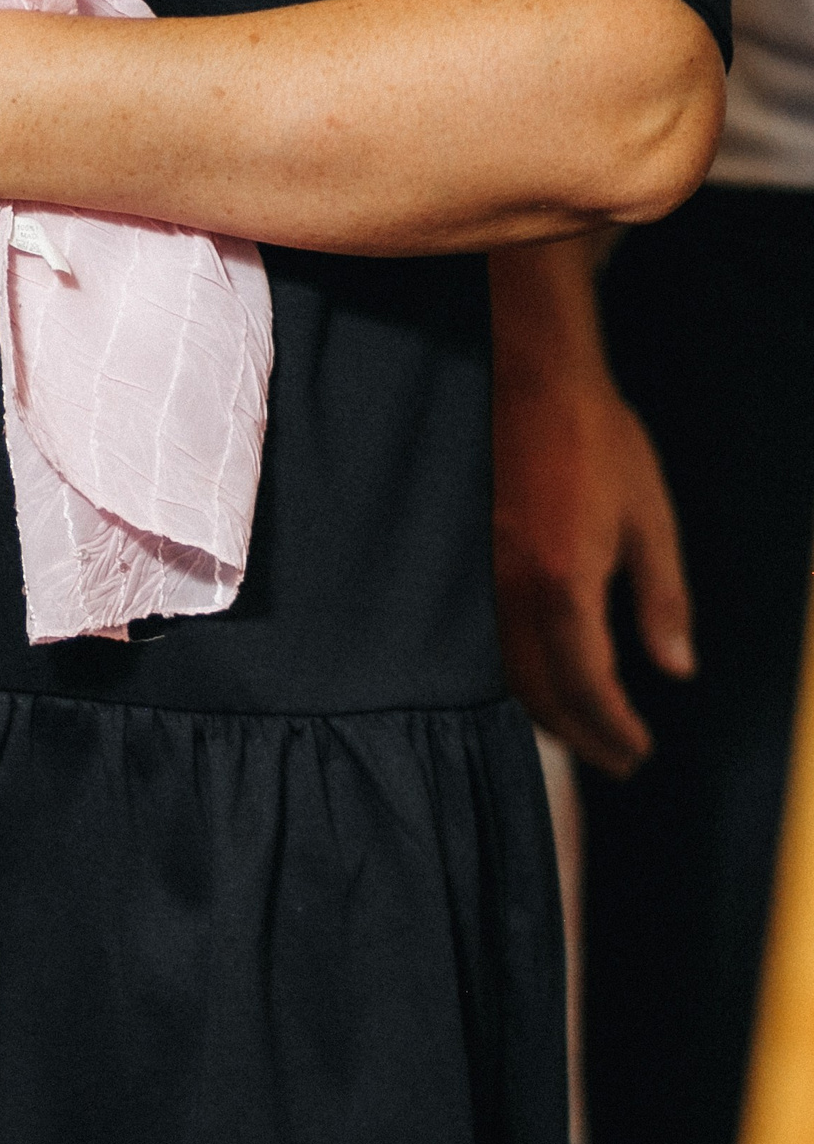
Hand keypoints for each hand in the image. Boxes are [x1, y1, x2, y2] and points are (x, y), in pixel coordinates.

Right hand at [493, 355, 692, 777]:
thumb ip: (664, 598)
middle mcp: (513, 594)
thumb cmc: (599, 441)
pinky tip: (540, 682)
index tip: (638, 753)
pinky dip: (517, 677)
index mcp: (563, 585)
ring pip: (506, 674)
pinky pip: (487, 645)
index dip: (613, 728)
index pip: (587, 684)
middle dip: (580, 735)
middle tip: (616, 759)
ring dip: (546, 711)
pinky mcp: (466, 570)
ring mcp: (480, 584)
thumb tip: (678, 668)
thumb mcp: (652, 519)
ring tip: (582, 732)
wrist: (528, 384)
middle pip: (540, 692)